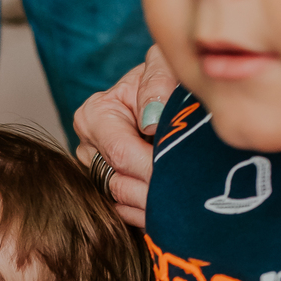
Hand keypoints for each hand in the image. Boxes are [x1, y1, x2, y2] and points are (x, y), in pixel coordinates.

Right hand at [73, 44, 177, 228]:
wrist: (167, 90)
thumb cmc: (165, 76)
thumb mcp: (162, 65)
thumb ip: (157, 83)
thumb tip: (150, 121)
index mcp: (94, 115)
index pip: (122, 154)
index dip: (155, 168)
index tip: (185, 177)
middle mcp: (89, 147)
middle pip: (120, 183)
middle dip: (157, 191)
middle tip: (192, 197)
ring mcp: (97, 172)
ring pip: (123, 202)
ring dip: (155, 206)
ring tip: (187, 203)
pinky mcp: (111, 189)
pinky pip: (127, 213)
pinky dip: (151, 215)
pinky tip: (174, 210)